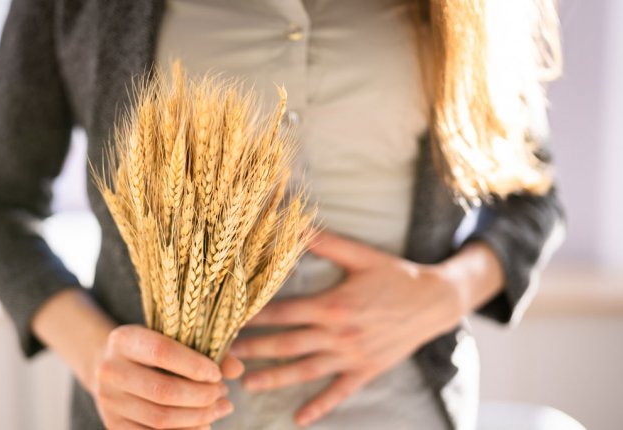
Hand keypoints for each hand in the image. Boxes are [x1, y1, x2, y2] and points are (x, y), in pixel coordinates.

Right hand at [92, 324, 244, 428]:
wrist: (115, 369)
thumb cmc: (153, 351)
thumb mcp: (174, 340)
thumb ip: (206, 349)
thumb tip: (236, 369)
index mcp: (123, 339)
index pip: (161, 351)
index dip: (194, 365)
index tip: (217, 374)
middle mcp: (109, 370)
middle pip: (163, 390)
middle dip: (202, 396)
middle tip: (223, 393)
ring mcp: (109, 401)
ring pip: (160, 419)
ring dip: (199, 417)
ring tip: (220, 408)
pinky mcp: (114, 426)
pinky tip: (204, 424)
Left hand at [229, 231, 467, 426]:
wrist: (435, 302)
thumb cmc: (395, 275)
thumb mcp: (361, 255)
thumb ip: (325, 242)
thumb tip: (294, 223)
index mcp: (333, 304)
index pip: (283, 312)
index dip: (254, 317)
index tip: (229, 319)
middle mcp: (338, 334)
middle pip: (287, 344)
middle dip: (254, 350)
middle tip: (224, 355)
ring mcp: (351, 356)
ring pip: (305, 371)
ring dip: (274, 379)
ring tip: (246, 384)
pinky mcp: (365, 370)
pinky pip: (339, 392)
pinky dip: (319, 406)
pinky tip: (299, 418)